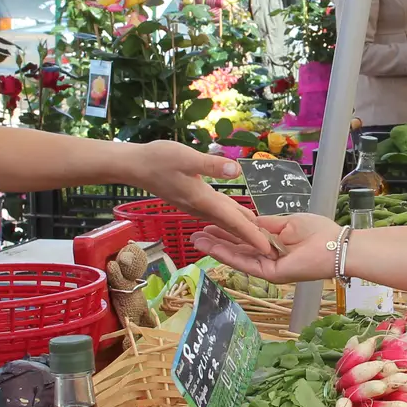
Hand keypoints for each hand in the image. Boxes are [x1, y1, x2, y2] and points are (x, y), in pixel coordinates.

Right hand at [128, 142, 274, 256]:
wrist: (135, 166)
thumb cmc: (159, 159)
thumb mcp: (186, 157)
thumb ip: (211, 165)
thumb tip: (237, 170)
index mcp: (203, 200)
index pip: (233, 221)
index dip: (251, 235)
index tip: (267, 248)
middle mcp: (200, 207)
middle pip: (231, 226)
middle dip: (250, 237)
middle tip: (271, 248)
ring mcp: (195, 205)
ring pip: (224, 221)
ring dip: (241, 229)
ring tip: (260, 235)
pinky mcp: (192, 199)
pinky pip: (217, 213)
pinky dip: (230, 217)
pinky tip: (237, 215)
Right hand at [194, 213, 339, 281]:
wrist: (336, 246)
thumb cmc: (318, 232)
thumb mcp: (286, 222)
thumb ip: (265, 224)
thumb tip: (246, 221)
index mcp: (272, 246)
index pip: (244, 240)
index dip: (226, 233)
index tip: (209, 224)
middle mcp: (268, 259)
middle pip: (236, 251)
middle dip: (215, 243)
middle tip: (193, 235)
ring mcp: (269, 269)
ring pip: (237, 259)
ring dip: (216, 250)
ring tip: (196, 241)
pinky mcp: (271, 275)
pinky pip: (247, 263)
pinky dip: (228, 255)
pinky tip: (213, 248)